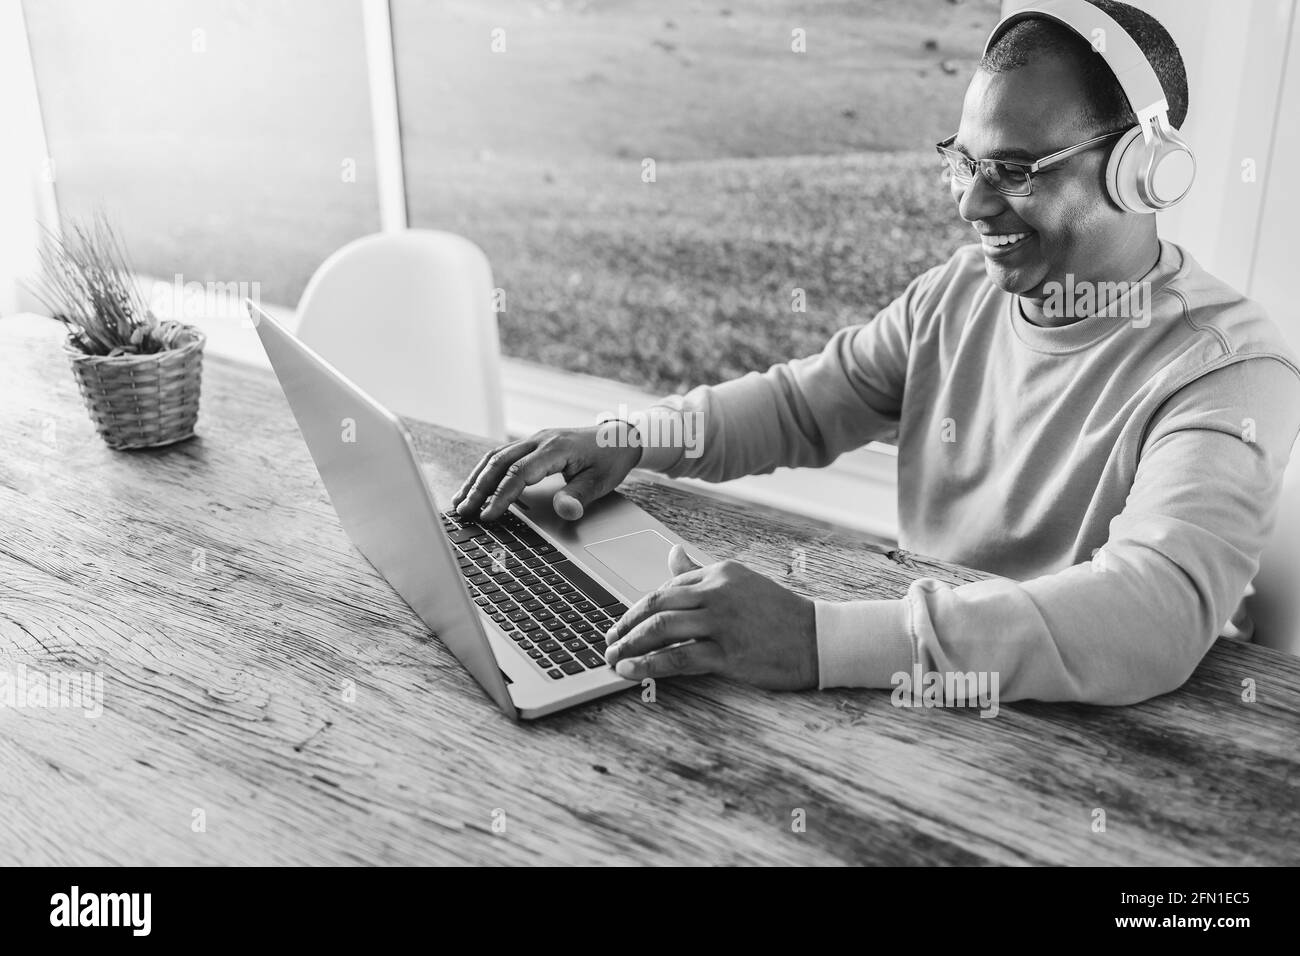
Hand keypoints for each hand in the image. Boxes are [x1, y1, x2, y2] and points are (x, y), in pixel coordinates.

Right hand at [452, 424, 641, 521]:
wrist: (618, 437)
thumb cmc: (610, 459)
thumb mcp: (601, 481)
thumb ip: (580, 496)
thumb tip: (565, 511)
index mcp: (555, 448)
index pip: (519, 474)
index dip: (501, 496)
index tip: (488, 515)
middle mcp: (539, 440)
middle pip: (499, 462)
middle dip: (478, 488)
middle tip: (462, 511)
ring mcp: (533, 439)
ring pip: (495, 456)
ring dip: (476, 478)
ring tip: (459, 500)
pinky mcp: (531, 444)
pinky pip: (502, 455)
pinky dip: (485, 471)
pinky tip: (475, 486)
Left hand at [603, 546, 817, 690]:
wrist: (818, 640)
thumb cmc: (778, 614)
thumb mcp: (740, 583)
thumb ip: (701, 571)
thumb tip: (672, 554)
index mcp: (720, 572)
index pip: (666, 588)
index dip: (638, 608)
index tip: (623, 624)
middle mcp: (718, 592)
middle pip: (656, 605)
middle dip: (625, 625)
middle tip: (608, 641)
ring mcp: (723, 622)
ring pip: (662, 629)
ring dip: (630, 644)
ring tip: (613, 658)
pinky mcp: (728, 653)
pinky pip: (679, 658)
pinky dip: (649, 665)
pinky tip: (631, 671)